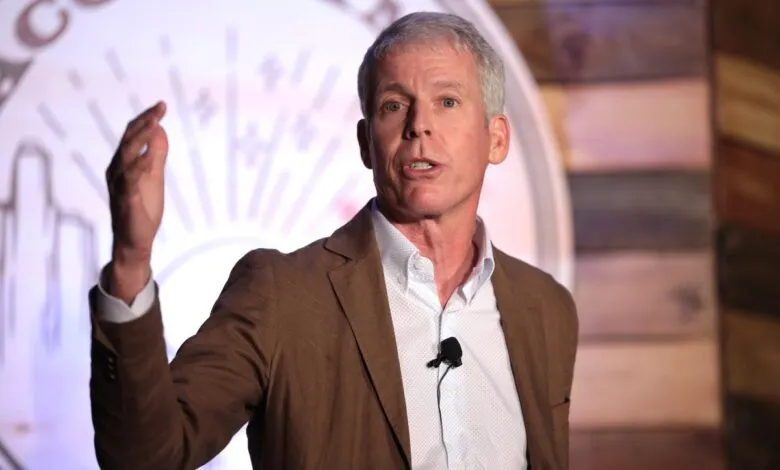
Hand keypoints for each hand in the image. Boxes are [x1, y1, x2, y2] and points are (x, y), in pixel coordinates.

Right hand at [105, 101, 167, 301]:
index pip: (132, 135)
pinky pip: (130, 182)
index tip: (162, 105)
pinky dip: (139, 168)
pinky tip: (149, 158)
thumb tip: (160, 129)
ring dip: (141, 138)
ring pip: (126, 156)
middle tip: (160, 108)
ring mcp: (120, 186)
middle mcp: (117, 171)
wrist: (135, 240)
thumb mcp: (154, 176)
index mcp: (123, 163)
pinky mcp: (126, 201)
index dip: (146, 119)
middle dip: (144, 122)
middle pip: (128, 140)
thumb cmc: (143, 208)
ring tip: (155, 123)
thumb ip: (156, 153)